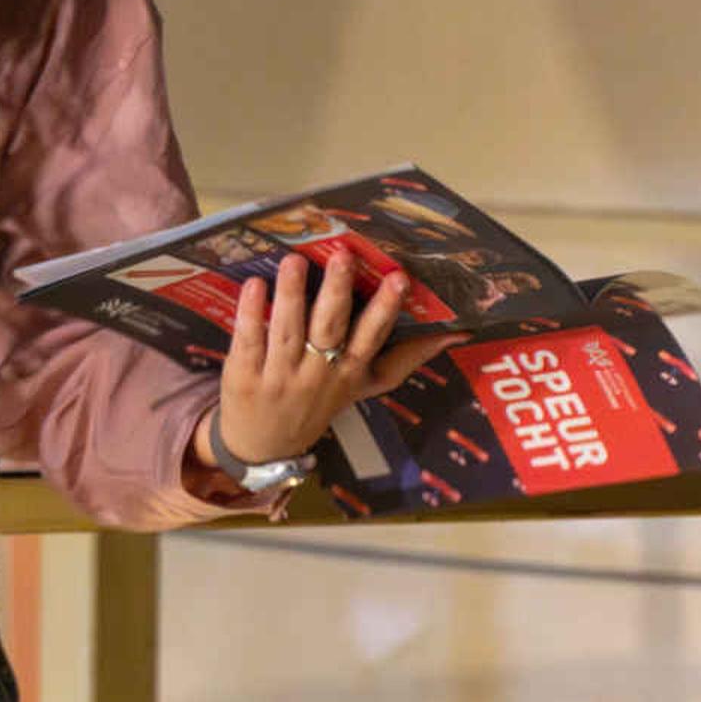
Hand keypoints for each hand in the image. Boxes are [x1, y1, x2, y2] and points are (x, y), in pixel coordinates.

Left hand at [207, 254, 458, 479]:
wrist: (265, 446)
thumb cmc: (320, 403)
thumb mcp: (366, 386)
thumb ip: (406, 357)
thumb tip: (457, 333)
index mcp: (350, 372)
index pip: (371, 337)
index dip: (385, 308)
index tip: (398, 278)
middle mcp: (317, 373)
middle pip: (329, 328)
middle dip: (338, 291)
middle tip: (343, 255)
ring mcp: (279, 375)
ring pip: (287, 329)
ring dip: (291, 293)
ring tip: (294, 260)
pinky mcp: (244, 375)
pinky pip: (248, 339)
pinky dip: (251, 312)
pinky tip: (254, 284)